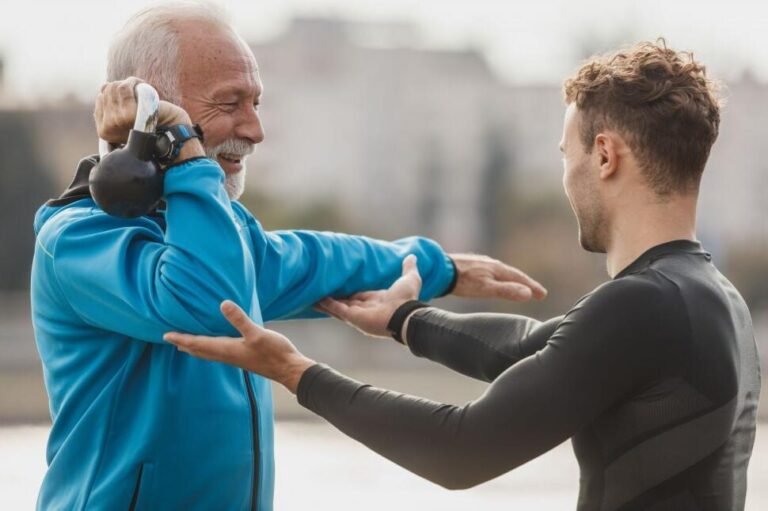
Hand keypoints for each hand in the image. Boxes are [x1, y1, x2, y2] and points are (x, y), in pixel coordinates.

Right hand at [94, 76, 191, 143]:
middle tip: (136, 90)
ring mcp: (117, 121)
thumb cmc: (152, 122)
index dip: (115, 91)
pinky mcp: (129, 115)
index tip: (129, 95)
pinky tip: (142, 86)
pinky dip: (134, 82)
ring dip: (129, 83)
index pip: (100, 98)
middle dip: (122, 85)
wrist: (172, 130)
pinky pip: (124, 88)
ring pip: (114, 87)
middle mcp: (108, 127)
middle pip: (106, 91)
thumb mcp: (127, 116)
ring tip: (140, 88)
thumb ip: (113, 106)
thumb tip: (104, 87)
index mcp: (104, 131)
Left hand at [164, 301, 315, 393]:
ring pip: (208, 352)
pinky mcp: (243, 357)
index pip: (198, 344)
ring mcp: (235, 357)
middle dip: (184, 344)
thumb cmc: (274, 353)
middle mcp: (227, 355)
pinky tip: (214, 345)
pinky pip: (218, 352)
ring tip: (186, 344)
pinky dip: (209, 348)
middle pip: (200, 350)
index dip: (182, 339)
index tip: (166, 335)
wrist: (289, 369)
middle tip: (170, 339)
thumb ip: (239, 319)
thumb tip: (223, 304)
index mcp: (226, 350)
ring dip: (195, 347)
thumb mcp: (257, 333)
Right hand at [315, 254, 421, 337]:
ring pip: (336, 306)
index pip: (356, 295)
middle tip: (317, 290)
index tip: (337, 284)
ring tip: (309, 295)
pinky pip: (336, 309)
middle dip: (331, 297)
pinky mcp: (352, 317)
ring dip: (323, 302)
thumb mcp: (409, 279)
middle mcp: (363, 308)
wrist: (405, 314)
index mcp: (374, 300)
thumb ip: (408, 268)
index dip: (346, 290)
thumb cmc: (407, 300)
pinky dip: (325, 304)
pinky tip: (314, 299)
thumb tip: (412, 256)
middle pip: (343, 302)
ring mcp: (357, 314)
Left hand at [448, 253, 546, 300]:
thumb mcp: (486, 289)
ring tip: (518, 287)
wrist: (439, 269)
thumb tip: (528, 293)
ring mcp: (480, 263)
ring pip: (500, 272)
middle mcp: (490, 263)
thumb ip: (506, 291)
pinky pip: (490, 272)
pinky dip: (498, 278)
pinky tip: (493, 281)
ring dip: (511, 280)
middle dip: (524, 283)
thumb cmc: (462, 281)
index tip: (542, 295)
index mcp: (497, 268)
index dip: (532, 287)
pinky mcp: (470, 266)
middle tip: (536, 292)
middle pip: (512, 274)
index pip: (519, 278)